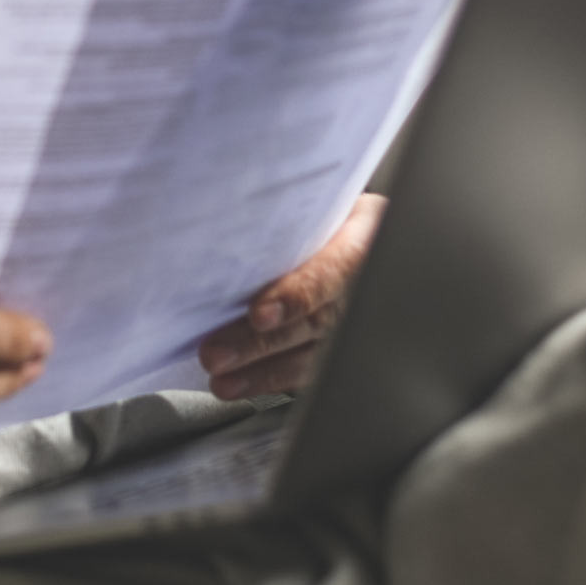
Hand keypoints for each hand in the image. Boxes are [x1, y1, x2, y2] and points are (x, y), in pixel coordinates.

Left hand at [196, 194, 385, 398]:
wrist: (368, 230)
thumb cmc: (330, 212)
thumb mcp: (322, 199)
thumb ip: (286, 214)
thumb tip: (220, 223)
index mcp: (367, 236)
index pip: (334, 271)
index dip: (297, 295)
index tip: (259, 314)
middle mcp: (368, 283)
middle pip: (317, 321)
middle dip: (262, 344)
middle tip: (217, 354)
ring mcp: (360, 320)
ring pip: (314, 356)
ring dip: (263, 372)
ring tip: (222, 380)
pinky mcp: (345, 348)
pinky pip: (311, 372)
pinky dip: (272, 381)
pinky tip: (240, 385)